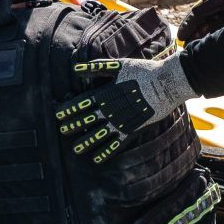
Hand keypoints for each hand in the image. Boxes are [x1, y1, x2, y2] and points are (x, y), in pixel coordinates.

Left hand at [51, 52, 192, 165]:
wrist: (165, 83)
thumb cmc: (142, 71)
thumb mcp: (118, 65)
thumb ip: (96, 68)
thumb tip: (75, 68)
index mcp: (105, 93)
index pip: (81, 103)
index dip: (68, 110)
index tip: (58, 115)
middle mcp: (110, 110)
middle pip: (86, 120)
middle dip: (73, 126)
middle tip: (62, 131)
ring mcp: (120, 121)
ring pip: (98, 135)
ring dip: (86, 142)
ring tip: (76, 149)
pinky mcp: (131, 129)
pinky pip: (115, 144)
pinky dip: (105, 151)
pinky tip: (96, 158)